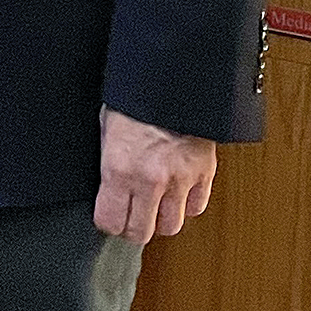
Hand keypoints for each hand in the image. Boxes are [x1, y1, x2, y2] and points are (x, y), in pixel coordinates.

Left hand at [93, 107, 215, 242]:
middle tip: (132, 216)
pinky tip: (178, 193)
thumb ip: (110, 163)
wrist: (172, 78)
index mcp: (119, 169)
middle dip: (134, 228)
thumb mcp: (107, 128)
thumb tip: (108, 188)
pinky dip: (187, 204)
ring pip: (171, 226)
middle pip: (141, 232)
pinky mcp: (203, 172)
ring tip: (156, 205)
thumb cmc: (135, 97)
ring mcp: (179, 179)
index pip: (110, 222)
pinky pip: (196, 207)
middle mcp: (149, 180)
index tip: (110, 216)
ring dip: (161, 219)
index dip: (108, 221)